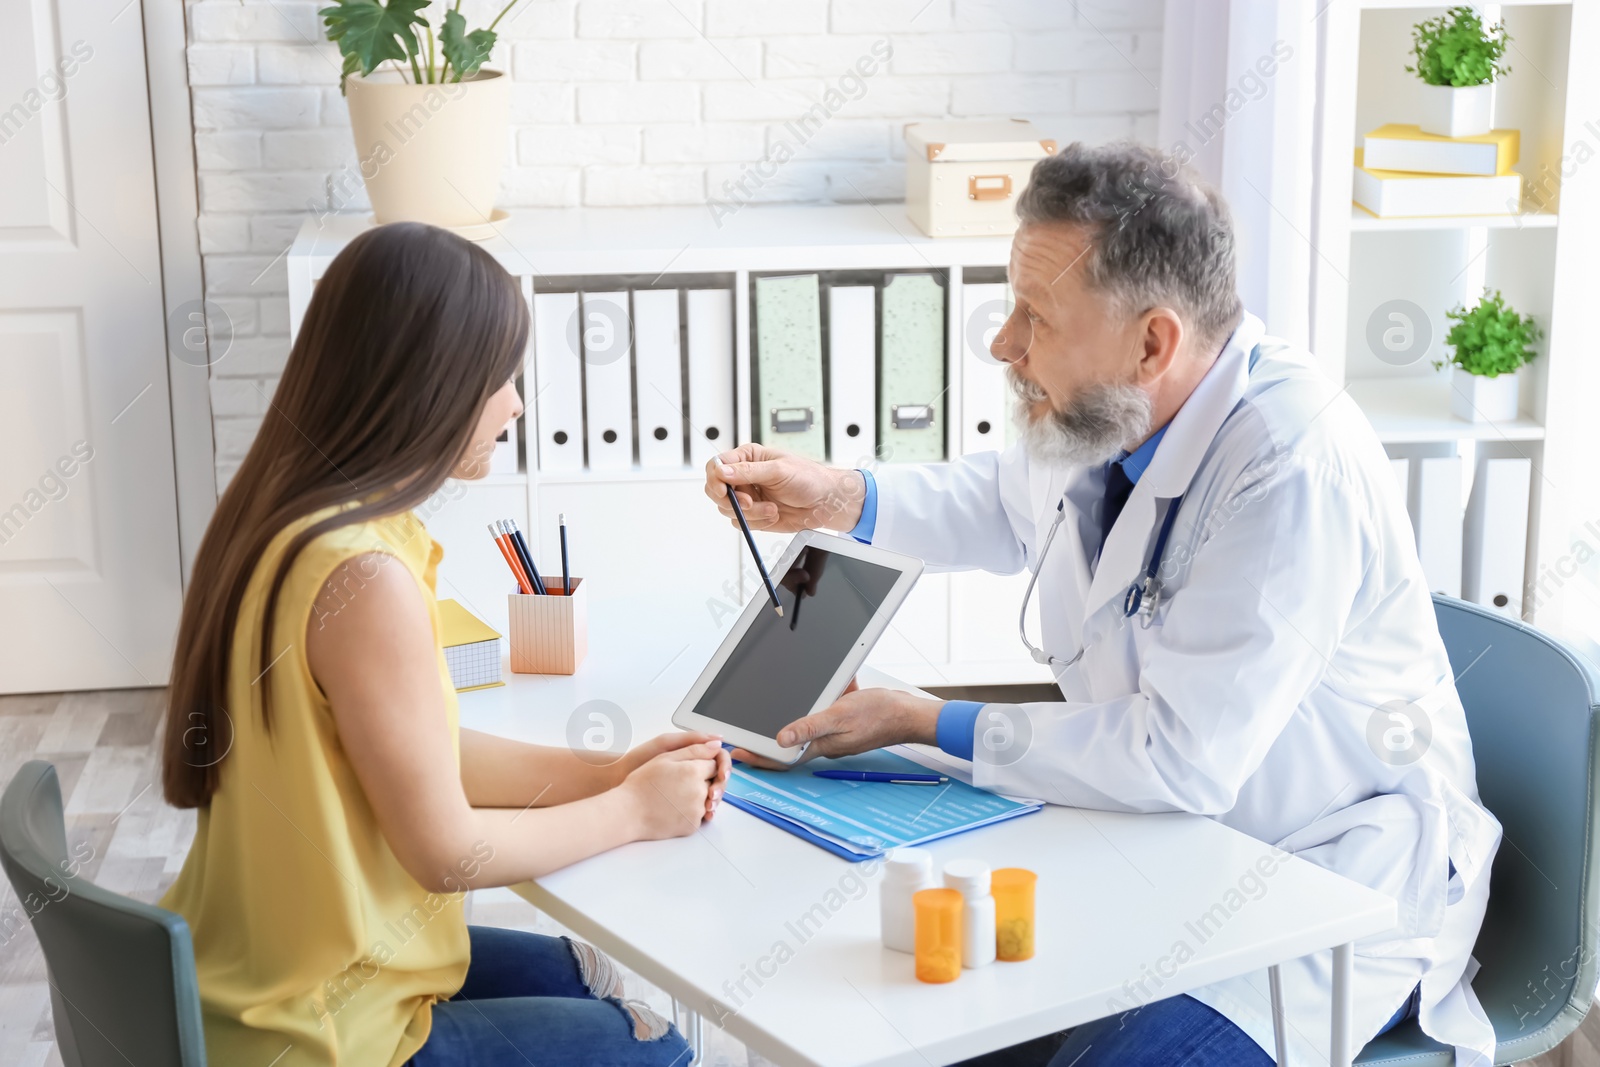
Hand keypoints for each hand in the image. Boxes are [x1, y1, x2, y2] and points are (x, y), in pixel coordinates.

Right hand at [620, 740, 727, 839]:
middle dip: (700, 780)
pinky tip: (672, 807)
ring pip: (706, 799)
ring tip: (672, 795)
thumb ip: (694, 749)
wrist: (628, 813)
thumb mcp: (665, 758)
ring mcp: (697, 811)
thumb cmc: (642, 785)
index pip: (714, 764)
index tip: (686, 768)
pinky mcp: (692, 826)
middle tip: (676, 783)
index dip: (700, 764)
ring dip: (695, 796)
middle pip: (712, 782)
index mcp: (694, 772)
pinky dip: (689, 811)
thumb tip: (716, 746)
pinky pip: (698, 814)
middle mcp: (700, 792)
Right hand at [704, 442, 866, 533]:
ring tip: (772, 508)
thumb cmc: (809, 479)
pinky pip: (741, 523)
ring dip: (751, 513)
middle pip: (716, 491)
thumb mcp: (778, 470)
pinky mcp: (754, 514)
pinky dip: (757, 522)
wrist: (825, 502)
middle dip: (733, 501)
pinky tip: (774, 514)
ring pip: (729, 510)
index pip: (717, 466)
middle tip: (750, 502)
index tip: (725, 491)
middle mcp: (744, 477)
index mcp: (748, 458)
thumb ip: (748, 471)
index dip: (716, 479)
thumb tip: (722, 471)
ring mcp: (748, 497)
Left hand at [729, 682, 942, 769]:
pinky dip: (821, 695)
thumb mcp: (840, 716)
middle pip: (790, 741)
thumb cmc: (879, 715)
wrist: (908, 712)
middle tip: (745, 732)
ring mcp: (835, 729)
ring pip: (806, 723)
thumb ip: (810, 726)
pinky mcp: (844, 717)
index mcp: (821, 745)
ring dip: (793, 715)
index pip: (782, 756)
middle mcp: (825, 740)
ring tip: (773, 704)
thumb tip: (781, 738)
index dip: (759, 756)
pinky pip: (825, 708)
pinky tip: (823, 681)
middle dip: (768, 737)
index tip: (737, 752)